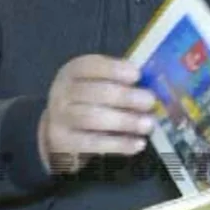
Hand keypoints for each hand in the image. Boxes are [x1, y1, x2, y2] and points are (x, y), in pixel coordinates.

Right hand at [38, 54, 157, 174]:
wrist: (62, 130)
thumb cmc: (89, 101)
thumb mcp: (97, 83)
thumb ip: (118, 81)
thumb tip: (150, 83)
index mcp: (72, 72)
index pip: (89, 66)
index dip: (113, 69)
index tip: (137, 74)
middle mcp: (62, 93)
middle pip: (93, 92)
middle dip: (124, 97)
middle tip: (149, 101)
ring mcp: (60, 119)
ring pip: (91, 118)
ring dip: (124, 121)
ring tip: (147, 124)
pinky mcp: (64, 143)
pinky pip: (93, 144)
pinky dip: (118, 144)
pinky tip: (138, 143)